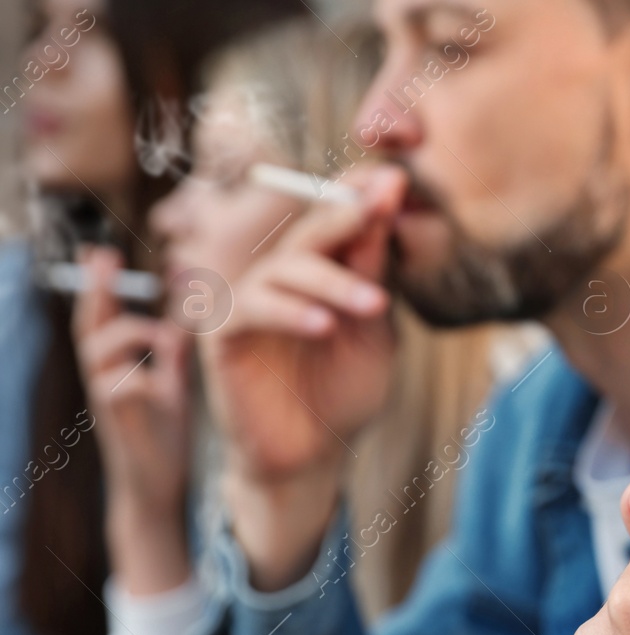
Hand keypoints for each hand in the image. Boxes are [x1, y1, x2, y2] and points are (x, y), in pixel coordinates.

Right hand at [73, 246, 193, 595]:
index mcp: (115, 366)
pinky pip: (124, 385)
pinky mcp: (117, 421)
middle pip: (88, 323)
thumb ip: (170, 354)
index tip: (100, 251)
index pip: (102, 317)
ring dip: (135, 332)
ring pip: (100, 348)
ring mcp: (104, 398)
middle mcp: (102, 377)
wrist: (158, 489)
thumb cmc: (161, 437)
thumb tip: (181, 318)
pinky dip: (147, 377)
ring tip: (166, 338)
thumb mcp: (170, 387)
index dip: (100, 285)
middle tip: (101, 253)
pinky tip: (168, 388)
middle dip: (95, 288)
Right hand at [199, 166, 406, 589]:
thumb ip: (374, 279)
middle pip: (312, 231)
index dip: (362, 196)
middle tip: (384, 201)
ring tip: (375, 306)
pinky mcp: (225, 333)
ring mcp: (250, 300)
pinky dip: (291, 314)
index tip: (400, 180)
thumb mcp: (373, 334)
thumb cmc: (343, 393)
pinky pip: (255, 309)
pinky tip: (324, 326)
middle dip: (348, 215)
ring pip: (288, 269)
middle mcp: (282, 275)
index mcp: (321, 270)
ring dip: (334, 283)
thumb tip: (384, 211)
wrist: (310, 455)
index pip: (337, 220)